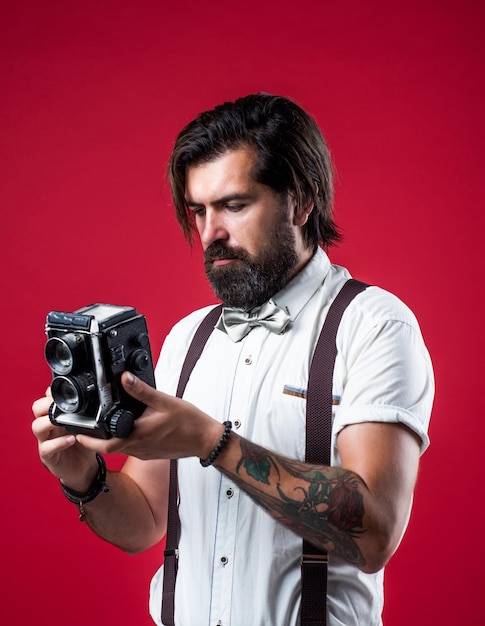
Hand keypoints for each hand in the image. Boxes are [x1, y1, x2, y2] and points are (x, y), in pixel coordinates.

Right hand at [31, 388, 98, 491]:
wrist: (83, 467)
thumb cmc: (83, 443)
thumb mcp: (88, 425)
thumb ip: (89, 413)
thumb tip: (103, 398)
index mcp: (56, 416)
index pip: (47, 398)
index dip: (52, 392)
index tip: (64, 389)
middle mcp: (48, 426)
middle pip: (37, 408)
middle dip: (46, 403)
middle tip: (60, 405)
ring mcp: (46, 440)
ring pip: (37, 426)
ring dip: (49, 422)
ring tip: (63, 422)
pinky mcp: (47, 455)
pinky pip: (47, 447)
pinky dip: (58, 443)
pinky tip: (71, 439)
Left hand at [76, 372, 224, 460]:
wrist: (206, 440)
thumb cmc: (189, 422)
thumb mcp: (164, 401)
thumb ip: (142, 390)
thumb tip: (124, 378)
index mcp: (139, 435)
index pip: (105, 444)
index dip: (88, 440)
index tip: (76, 433)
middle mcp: (139, 447)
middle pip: (109, 448)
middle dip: (95, 441)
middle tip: (84, 431)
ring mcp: (145, 452)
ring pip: (121, 448)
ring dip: (110, 440)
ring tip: (104, 427)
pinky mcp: (152, 453)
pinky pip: (133, 448)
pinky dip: (126, 441)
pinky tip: (130, 429)